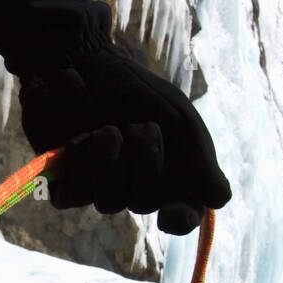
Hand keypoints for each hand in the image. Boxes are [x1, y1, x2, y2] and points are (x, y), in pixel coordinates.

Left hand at [19, 47, 231, 233]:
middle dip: (145, 160)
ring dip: (109, 160)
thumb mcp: (176, 115)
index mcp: (170, 175)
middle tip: (140, 126)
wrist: (81, 62)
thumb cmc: (133, 88)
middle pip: (143, 203)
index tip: (172, 213)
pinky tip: (79, 138)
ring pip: (107, 202)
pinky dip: (78, 165)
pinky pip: (70, 198)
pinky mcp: (63, 181)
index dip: (179, 219)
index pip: (181, 214)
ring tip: (105, 128)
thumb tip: (219, 198)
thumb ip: (198, 155)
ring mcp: (98, 186)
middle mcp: (135, 186)